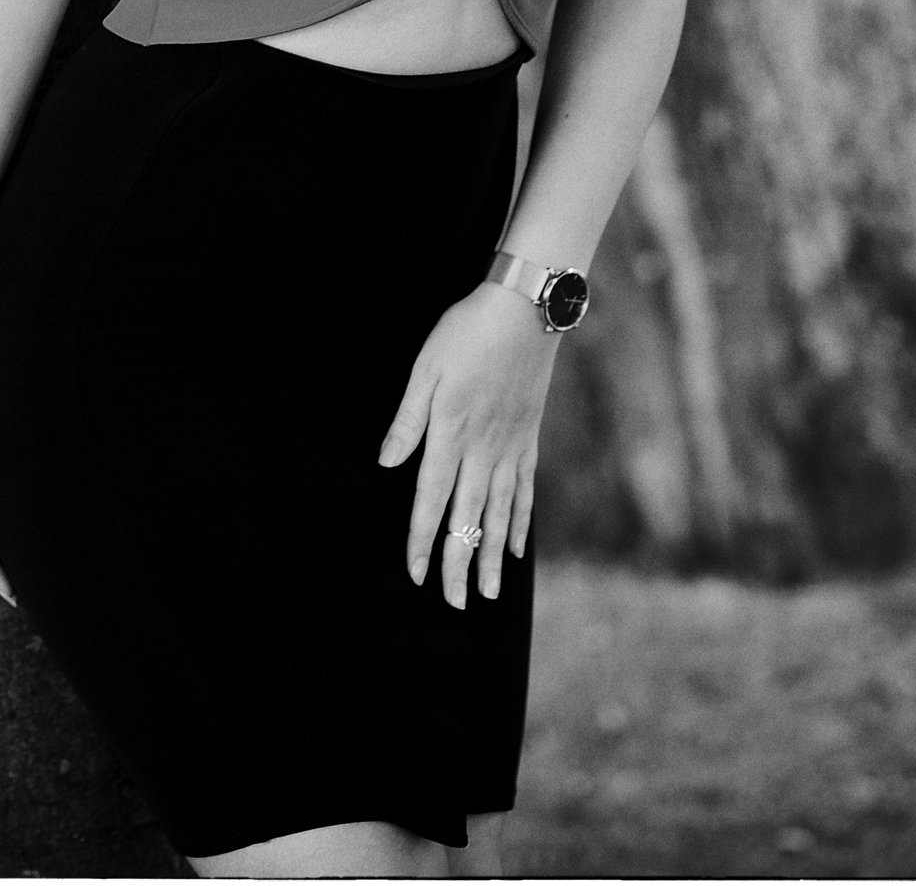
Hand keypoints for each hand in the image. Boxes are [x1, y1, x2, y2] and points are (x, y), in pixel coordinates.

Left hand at [378, 281, 559, 608]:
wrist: (525, 310)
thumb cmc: (466, 332)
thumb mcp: (426, 369)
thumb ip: (408, 420)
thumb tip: (387, 464)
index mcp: (451, 435)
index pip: (431, 501)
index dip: (421, 540)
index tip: (415, 576)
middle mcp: (483, 451)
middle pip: (468, 519)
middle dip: (460, 564)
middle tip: (457, 606)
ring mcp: (510, 447)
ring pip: (500, 514)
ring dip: (493, 556)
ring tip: (490, 593)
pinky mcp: (529, 437)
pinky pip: (525, 490)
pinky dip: (520, 522)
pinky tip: (518, 546)